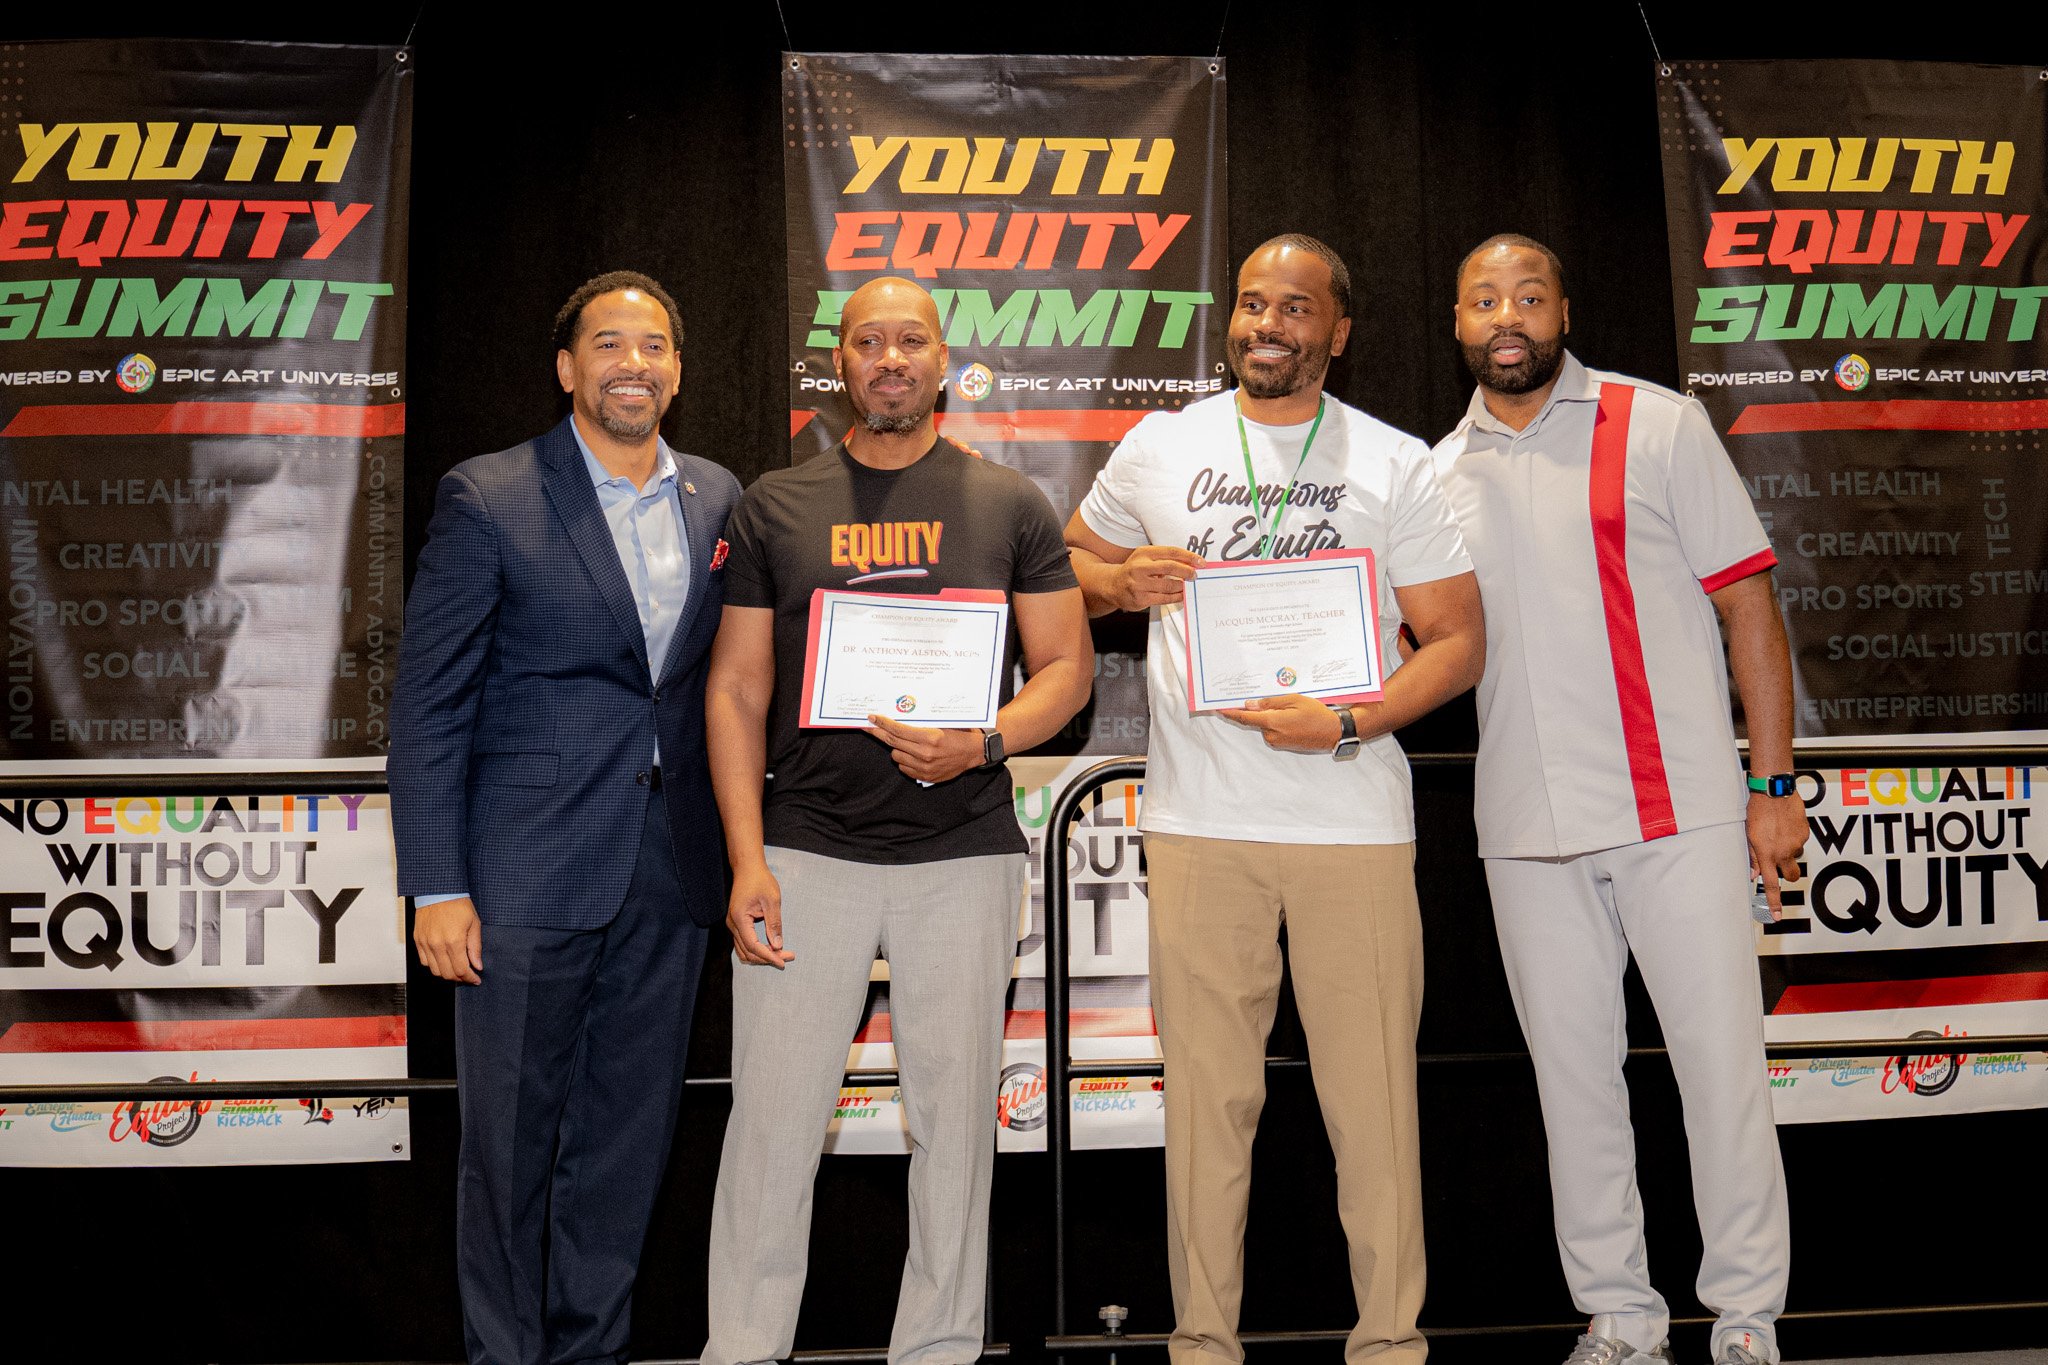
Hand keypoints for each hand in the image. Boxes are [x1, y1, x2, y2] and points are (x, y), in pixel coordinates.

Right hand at [414, 896, 482, 984]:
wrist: (438, 891)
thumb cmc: (457, 904)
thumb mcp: (474, 924)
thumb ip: (475, 948)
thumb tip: (477, 965)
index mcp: (454, 941)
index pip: (461, 970)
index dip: (470, 978)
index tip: (475, 979)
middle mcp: (437, 945)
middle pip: (448, 974)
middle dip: (460, 979)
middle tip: (468, 976)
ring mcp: (425, 943)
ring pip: (435, 971)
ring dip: (447, 974)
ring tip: (456, 969)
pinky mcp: (418, 941)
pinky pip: (424, 961)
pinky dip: (434, 966)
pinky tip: (443, 961)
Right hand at [728, 861, 793, 967]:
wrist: (748, 868)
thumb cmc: (760, 880)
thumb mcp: (772, 901)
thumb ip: (774, 924)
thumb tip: (777, 945)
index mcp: (739, 919)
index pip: (753, 945)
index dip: (768, 956)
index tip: (783, 961)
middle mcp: (732, 924)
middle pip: (748, 951)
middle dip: (767, 957)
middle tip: (788, 957)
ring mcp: (732, 925)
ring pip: (744, 950)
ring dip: (761, 956)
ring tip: (781, 955)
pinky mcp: (737, 923)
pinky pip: (744, 943)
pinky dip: (756, 950)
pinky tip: (770, 949)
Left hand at [864, 715, 985, 783]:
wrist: (974, 752)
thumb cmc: (960, 734)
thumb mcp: (942, 723)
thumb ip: (921, 722)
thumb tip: (899, 715)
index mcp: (929, 737)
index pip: (898, 730)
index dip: (882, 723)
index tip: (872, 718)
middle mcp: (925, 753)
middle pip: (893, 742)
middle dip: (878, 733)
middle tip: (869, 727)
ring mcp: (925, 767)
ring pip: (896, 756)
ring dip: (896, 748)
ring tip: (904, 742)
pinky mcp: (925, 776)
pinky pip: (905, 768)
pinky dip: (905, 760)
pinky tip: (911, 754)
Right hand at [1110, 545, 1202, 612]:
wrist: (1113, 586)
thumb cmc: (1134, 571)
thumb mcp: (1145, 558)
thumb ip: (1164, 559)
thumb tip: (1189, 563)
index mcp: (1144, 553)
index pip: (1171, 552)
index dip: (1188, 556)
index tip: (1200, 561)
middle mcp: (1140, 567)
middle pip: (1170, 567)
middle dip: (1187, 571)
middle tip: (1195, 575)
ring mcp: (1139, 584)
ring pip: (1169, 585)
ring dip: (1182, 586)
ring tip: (1188, 585)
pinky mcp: (1141, 599)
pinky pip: (1164, 598)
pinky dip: (1176, 597)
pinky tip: (1181, 595)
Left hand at [1217, 694, 1344, 752]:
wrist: (1333, 732)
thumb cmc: (1316, 714)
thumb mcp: (1293, 700)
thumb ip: (1270, 703)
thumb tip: (1250, 704)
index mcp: (1272, 723)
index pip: (1245, 718)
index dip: (1231, 713)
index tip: (1218, 709)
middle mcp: (1271, 735)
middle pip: (1255, 720)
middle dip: (1256, 709)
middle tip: (1261, 697)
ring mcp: (1277, 742)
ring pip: (1265, 725)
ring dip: (1270, 715)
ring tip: (1289, 707)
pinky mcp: (1283, 745)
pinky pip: (1273, 730)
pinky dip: (1276, 722)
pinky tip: (1291, 716)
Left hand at [1747, 791, 1809, 919]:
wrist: (1774, 791)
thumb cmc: (1757, 811)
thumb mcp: (1748, 835)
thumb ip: (1753, 857)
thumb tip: (1753, 874)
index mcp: (1767, 854)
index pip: (1771, 884)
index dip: (1774, 902)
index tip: (1777, 916)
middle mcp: (1783, 852)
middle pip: (1792, 876)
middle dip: (1788, 874)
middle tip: (1779, 863)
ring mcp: (1796, 843)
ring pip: (1795, 855)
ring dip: (1789, 851)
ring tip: (1778, 834)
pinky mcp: (1805, 832)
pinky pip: (1800, 841)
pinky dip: (1793, 837)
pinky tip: (1785, 825)